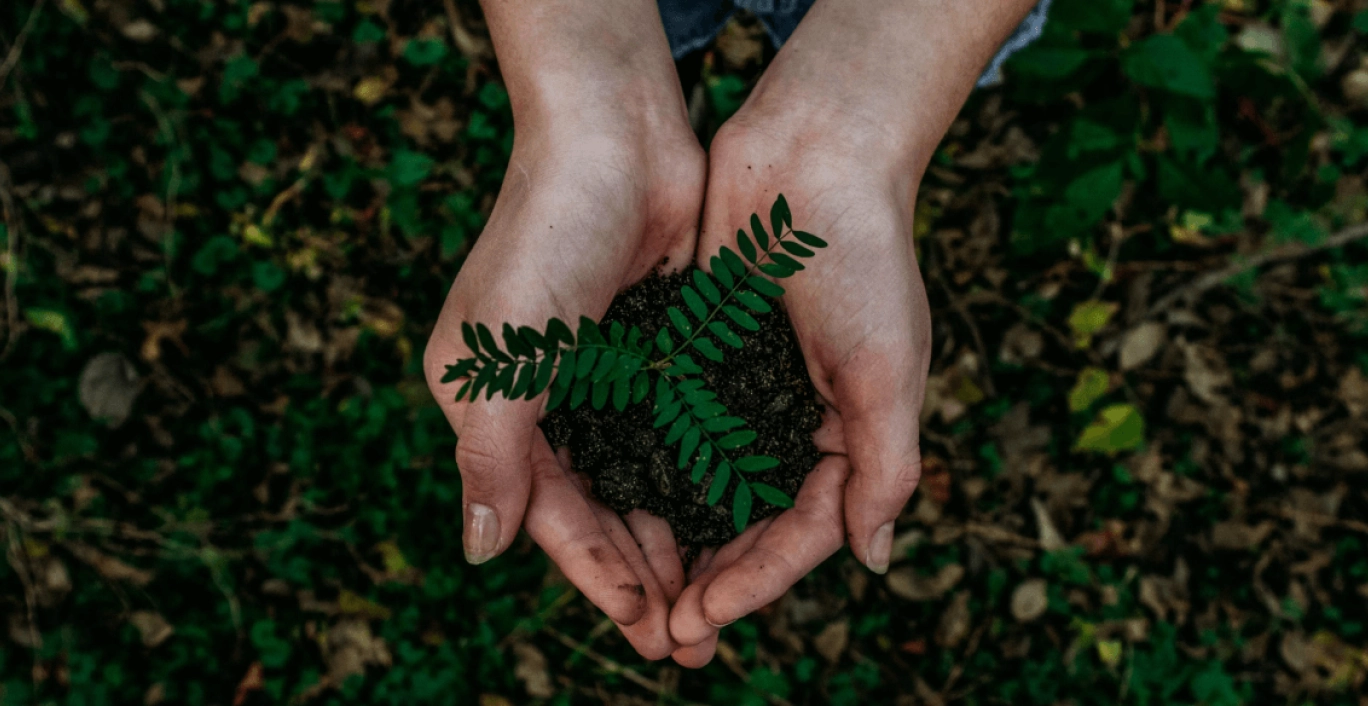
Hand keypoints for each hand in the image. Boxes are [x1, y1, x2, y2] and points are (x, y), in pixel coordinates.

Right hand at [423, 107, 705, 657]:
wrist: (615, 136)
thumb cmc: (546, 237)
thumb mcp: (502, 355)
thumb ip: (492, 456)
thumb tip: (480, 552)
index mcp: (493, 407)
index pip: (550, 514)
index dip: (598, 577)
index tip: (646, 630)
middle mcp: (547, 400)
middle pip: (600, 510)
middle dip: (643, 576)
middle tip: (691, 641)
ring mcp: (605, 377)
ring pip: (643, 481)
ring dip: (677, 540)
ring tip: (717, 600)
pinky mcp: (656, 351)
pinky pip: (679, 434)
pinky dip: (700, 479)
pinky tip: (735, 520)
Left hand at [667, 112, 931, 663]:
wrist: (814, 155)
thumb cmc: (864, 259)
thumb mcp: (888, 369)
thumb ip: (885, 466)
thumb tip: (874, 560)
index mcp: (848, 436)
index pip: (802, 532)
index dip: (756, 582)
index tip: (703, 618)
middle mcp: (793, 423)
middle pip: (748, 524)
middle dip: (710, 581)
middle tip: (663, 634)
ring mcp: (743, 392)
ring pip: (703, 488)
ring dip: (673, 541)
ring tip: (634, 593)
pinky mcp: (699, 357)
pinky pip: (670, 428)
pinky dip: (647, 470)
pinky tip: (611, 506)